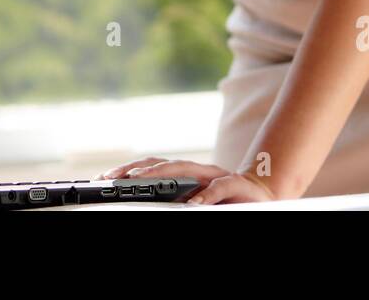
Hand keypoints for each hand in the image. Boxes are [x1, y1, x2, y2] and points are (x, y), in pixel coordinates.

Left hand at [94, 157, 282, 205]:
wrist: (263, 196)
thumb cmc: (225, 200)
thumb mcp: (195, 202)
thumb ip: (173, 200)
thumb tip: (144, 204)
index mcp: (185, 174)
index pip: (152, 167)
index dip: (129, 169)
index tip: (106, 178)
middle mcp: (197, 170)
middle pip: (162, 163)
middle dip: (136, 169)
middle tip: (115, 178)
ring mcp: (215, 175)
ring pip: (185, 168)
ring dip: (161, 174)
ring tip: (139, 181)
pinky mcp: (235, 184)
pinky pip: (219, 186)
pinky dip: (206, 194)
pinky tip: (194, 202)